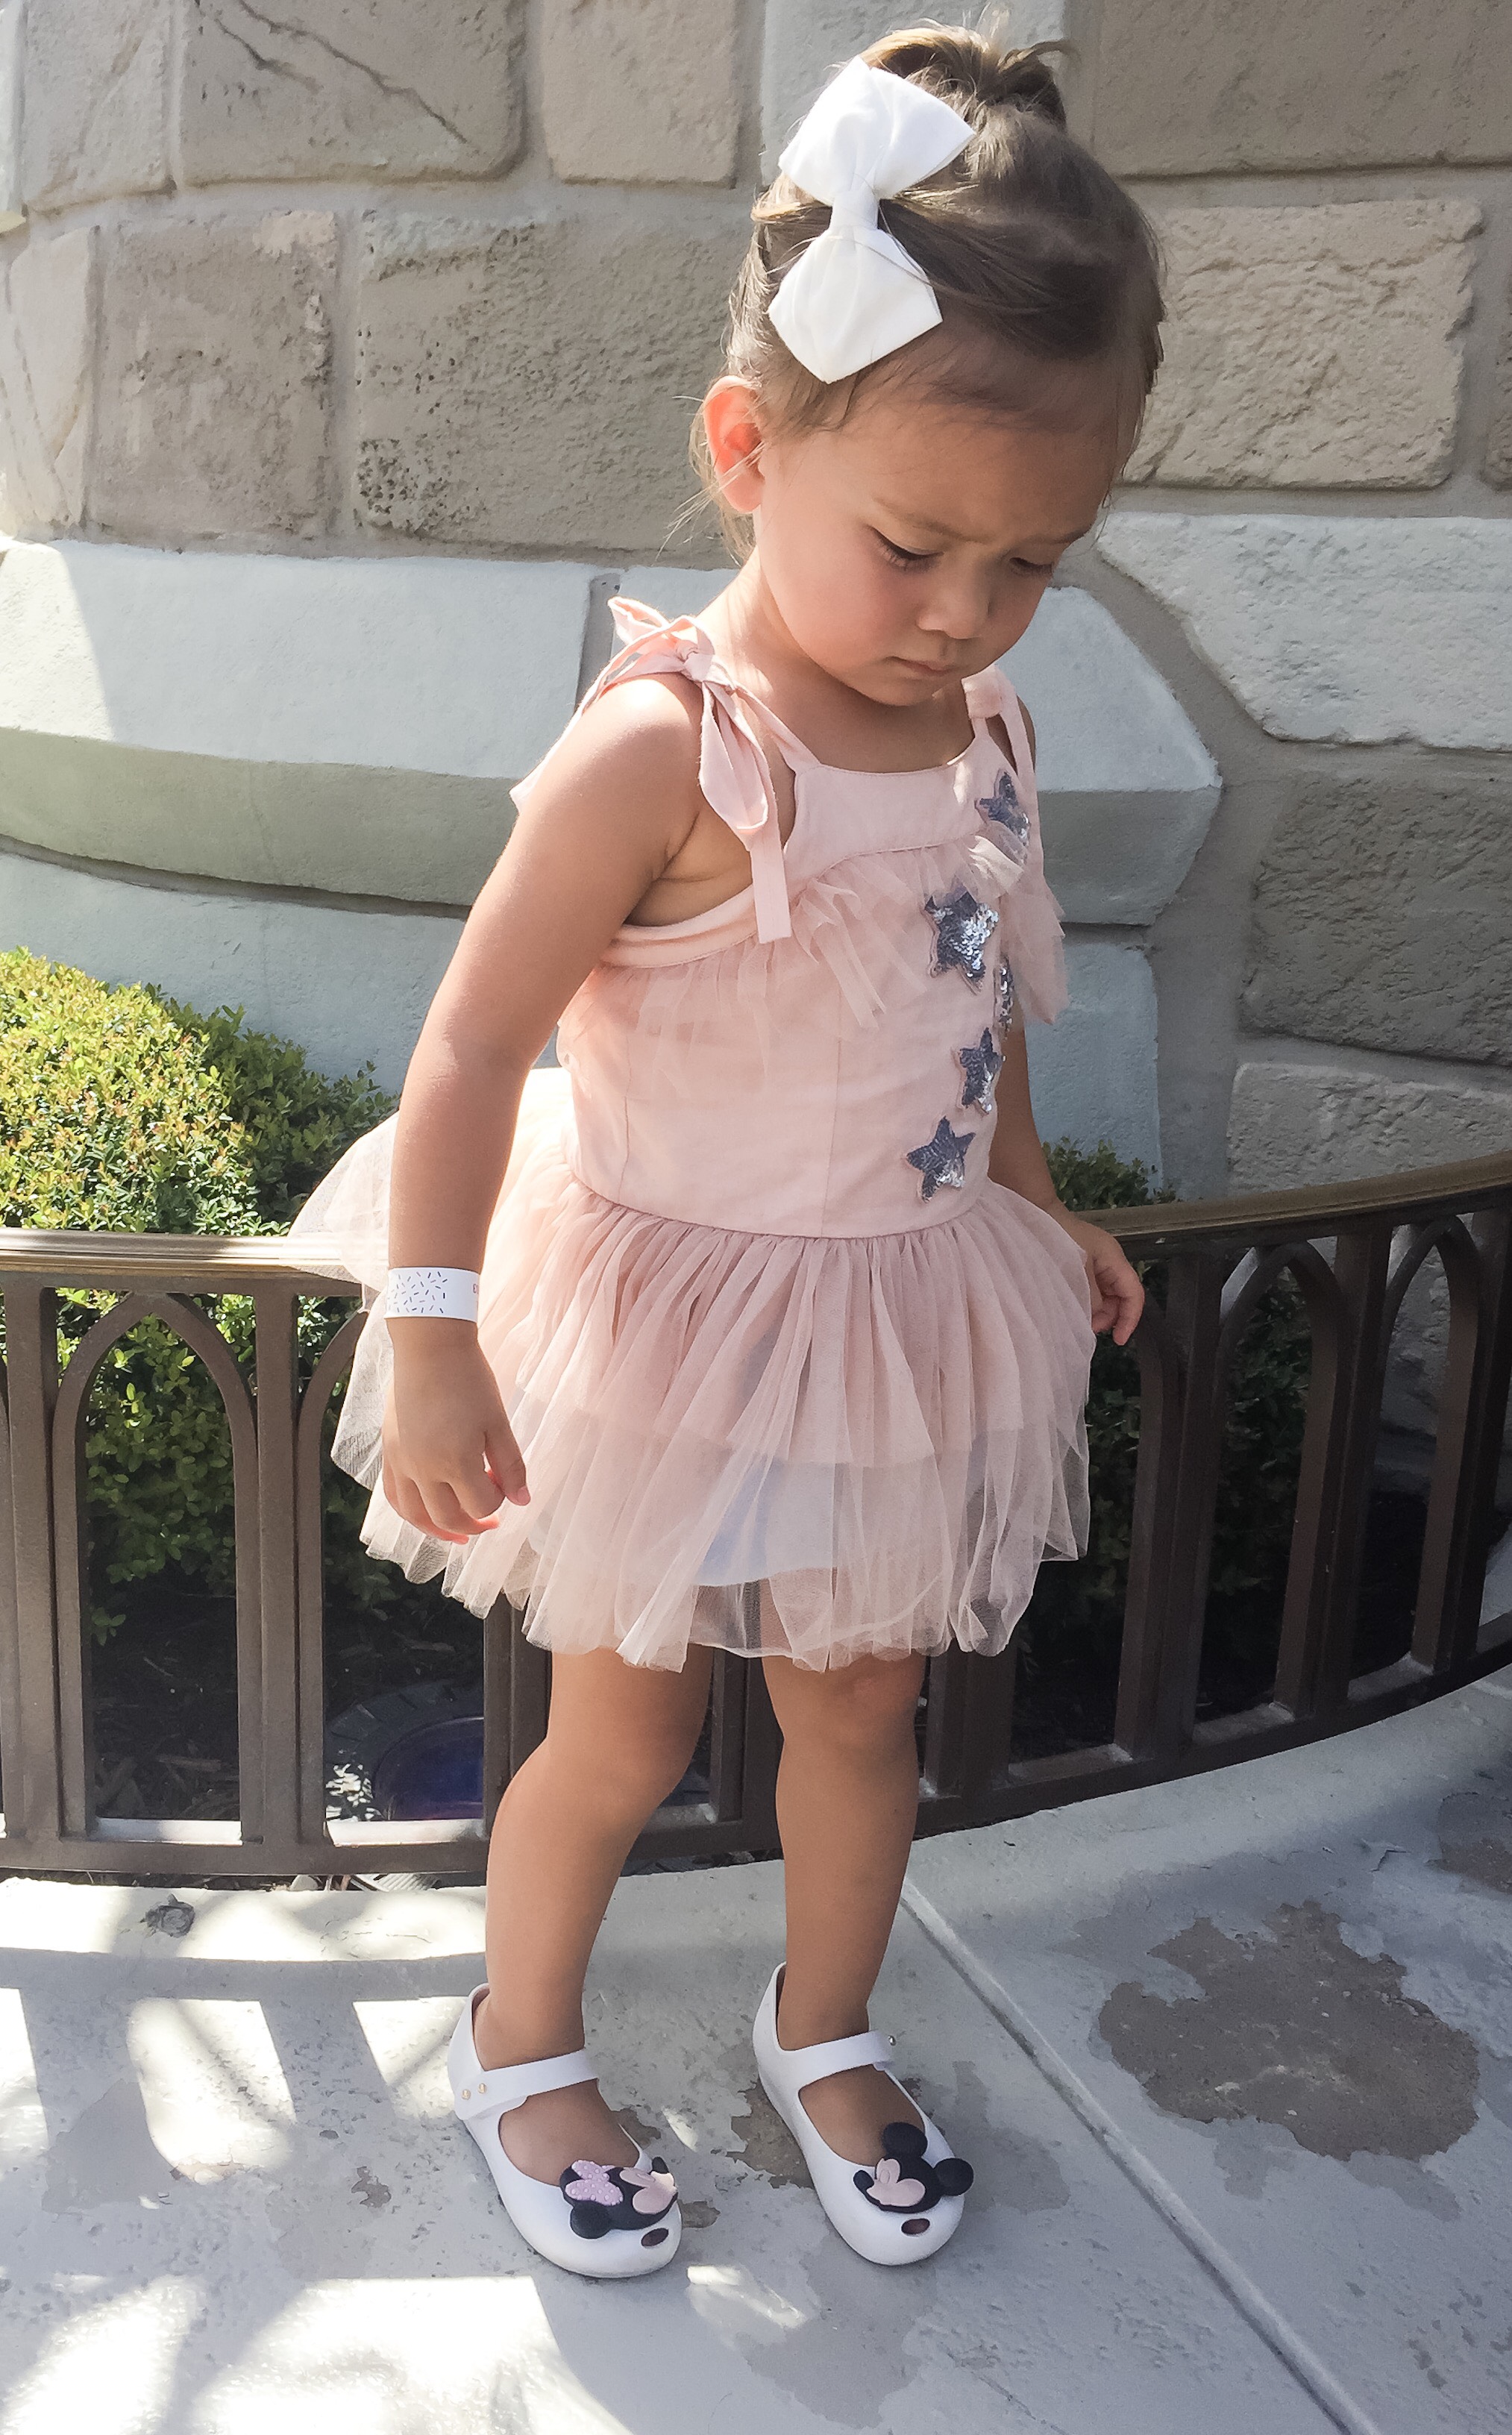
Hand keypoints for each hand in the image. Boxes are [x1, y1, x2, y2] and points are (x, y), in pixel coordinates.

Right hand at [381, 1322, 528, 1543]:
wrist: (429, 1347)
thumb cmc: (469, 1379)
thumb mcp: (498, 1421)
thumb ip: (511, 1465)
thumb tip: (523, 1501)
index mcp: (455, 1461)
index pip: (480, 1505)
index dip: (499, 1502)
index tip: (506, 1483)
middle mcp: (423, 1469)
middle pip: (448, 1518)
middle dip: (474, 1525)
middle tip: (491, 1522)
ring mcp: (402, 1462)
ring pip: (415, 1515)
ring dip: (439, 1531)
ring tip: (460, 1534)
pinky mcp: (389, 1452)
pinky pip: (394, 1496)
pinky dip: (411, 1512)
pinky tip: (426, 1512)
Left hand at [1051, 1210, 1144, 1345]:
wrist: (1035, 1214)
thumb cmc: (1057, 1239)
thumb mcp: (1076, 1272)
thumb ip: (1090, 1297)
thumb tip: (1097, 1316)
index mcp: (1114, 1259)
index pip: (1133, 1293)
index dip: (1130, 1319)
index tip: (1118, 1340)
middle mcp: (1110, 1261)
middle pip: (1121, 1296)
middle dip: (1110, 1316)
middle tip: (1088, 1328)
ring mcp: (1096, 1262)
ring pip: (1106, 1295)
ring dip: (1097, 1311)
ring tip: (1078, 1319)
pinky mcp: (1082, 1264)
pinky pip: (1092, 1288)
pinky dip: (1087, 1301)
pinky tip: (1074, 1307)